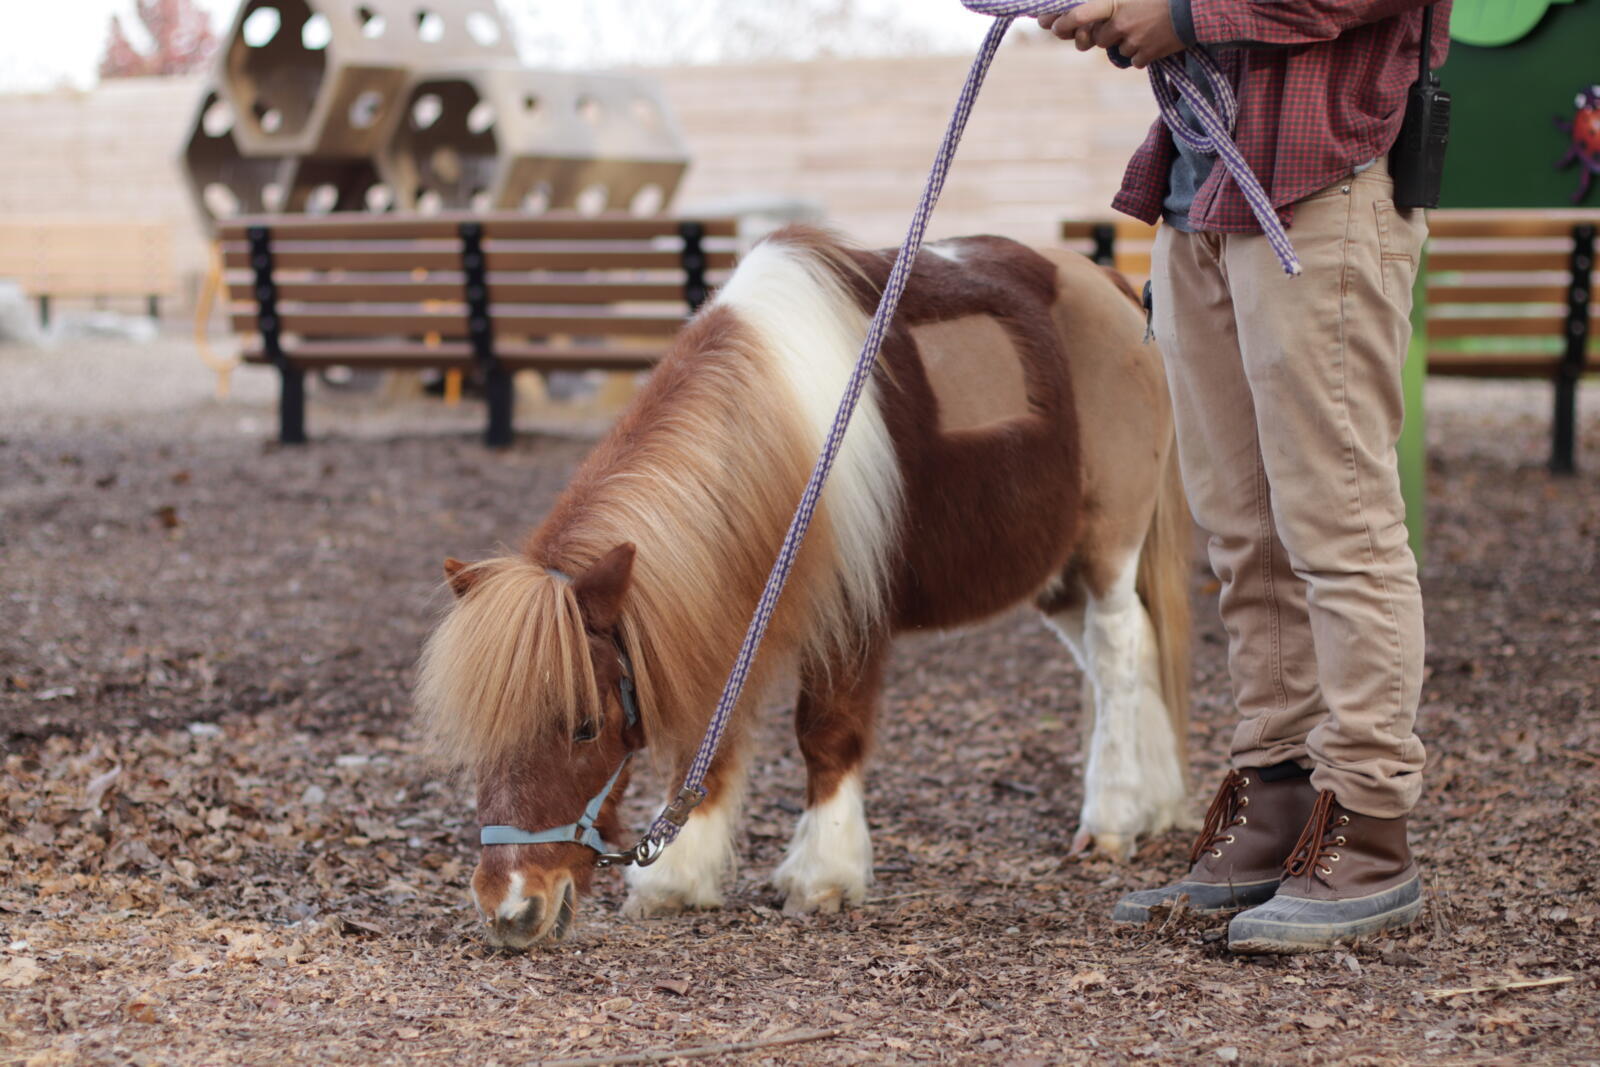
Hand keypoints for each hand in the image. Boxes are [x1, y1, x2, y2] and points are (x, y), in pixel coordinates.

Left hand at [1036, 0, 1185, 68]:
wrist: (1195, 10)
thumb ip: (1111, 3)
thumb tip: (1087, 13)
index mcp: (1115, 3)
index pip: (1080, 14)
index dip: (1064, 22)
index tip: (1054, 26)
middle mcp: (1120, 23)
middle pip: (1099, 40)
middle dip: (1105, 36)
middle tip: (1120, 26)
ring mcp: (1133, 41)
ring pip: (1117, 50)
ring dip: (1127, 43)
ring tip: (1146, 27)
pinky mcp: (1146, 55)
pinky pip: (1134, 60)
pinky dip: (1142, 53)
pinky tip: (1154, 38)